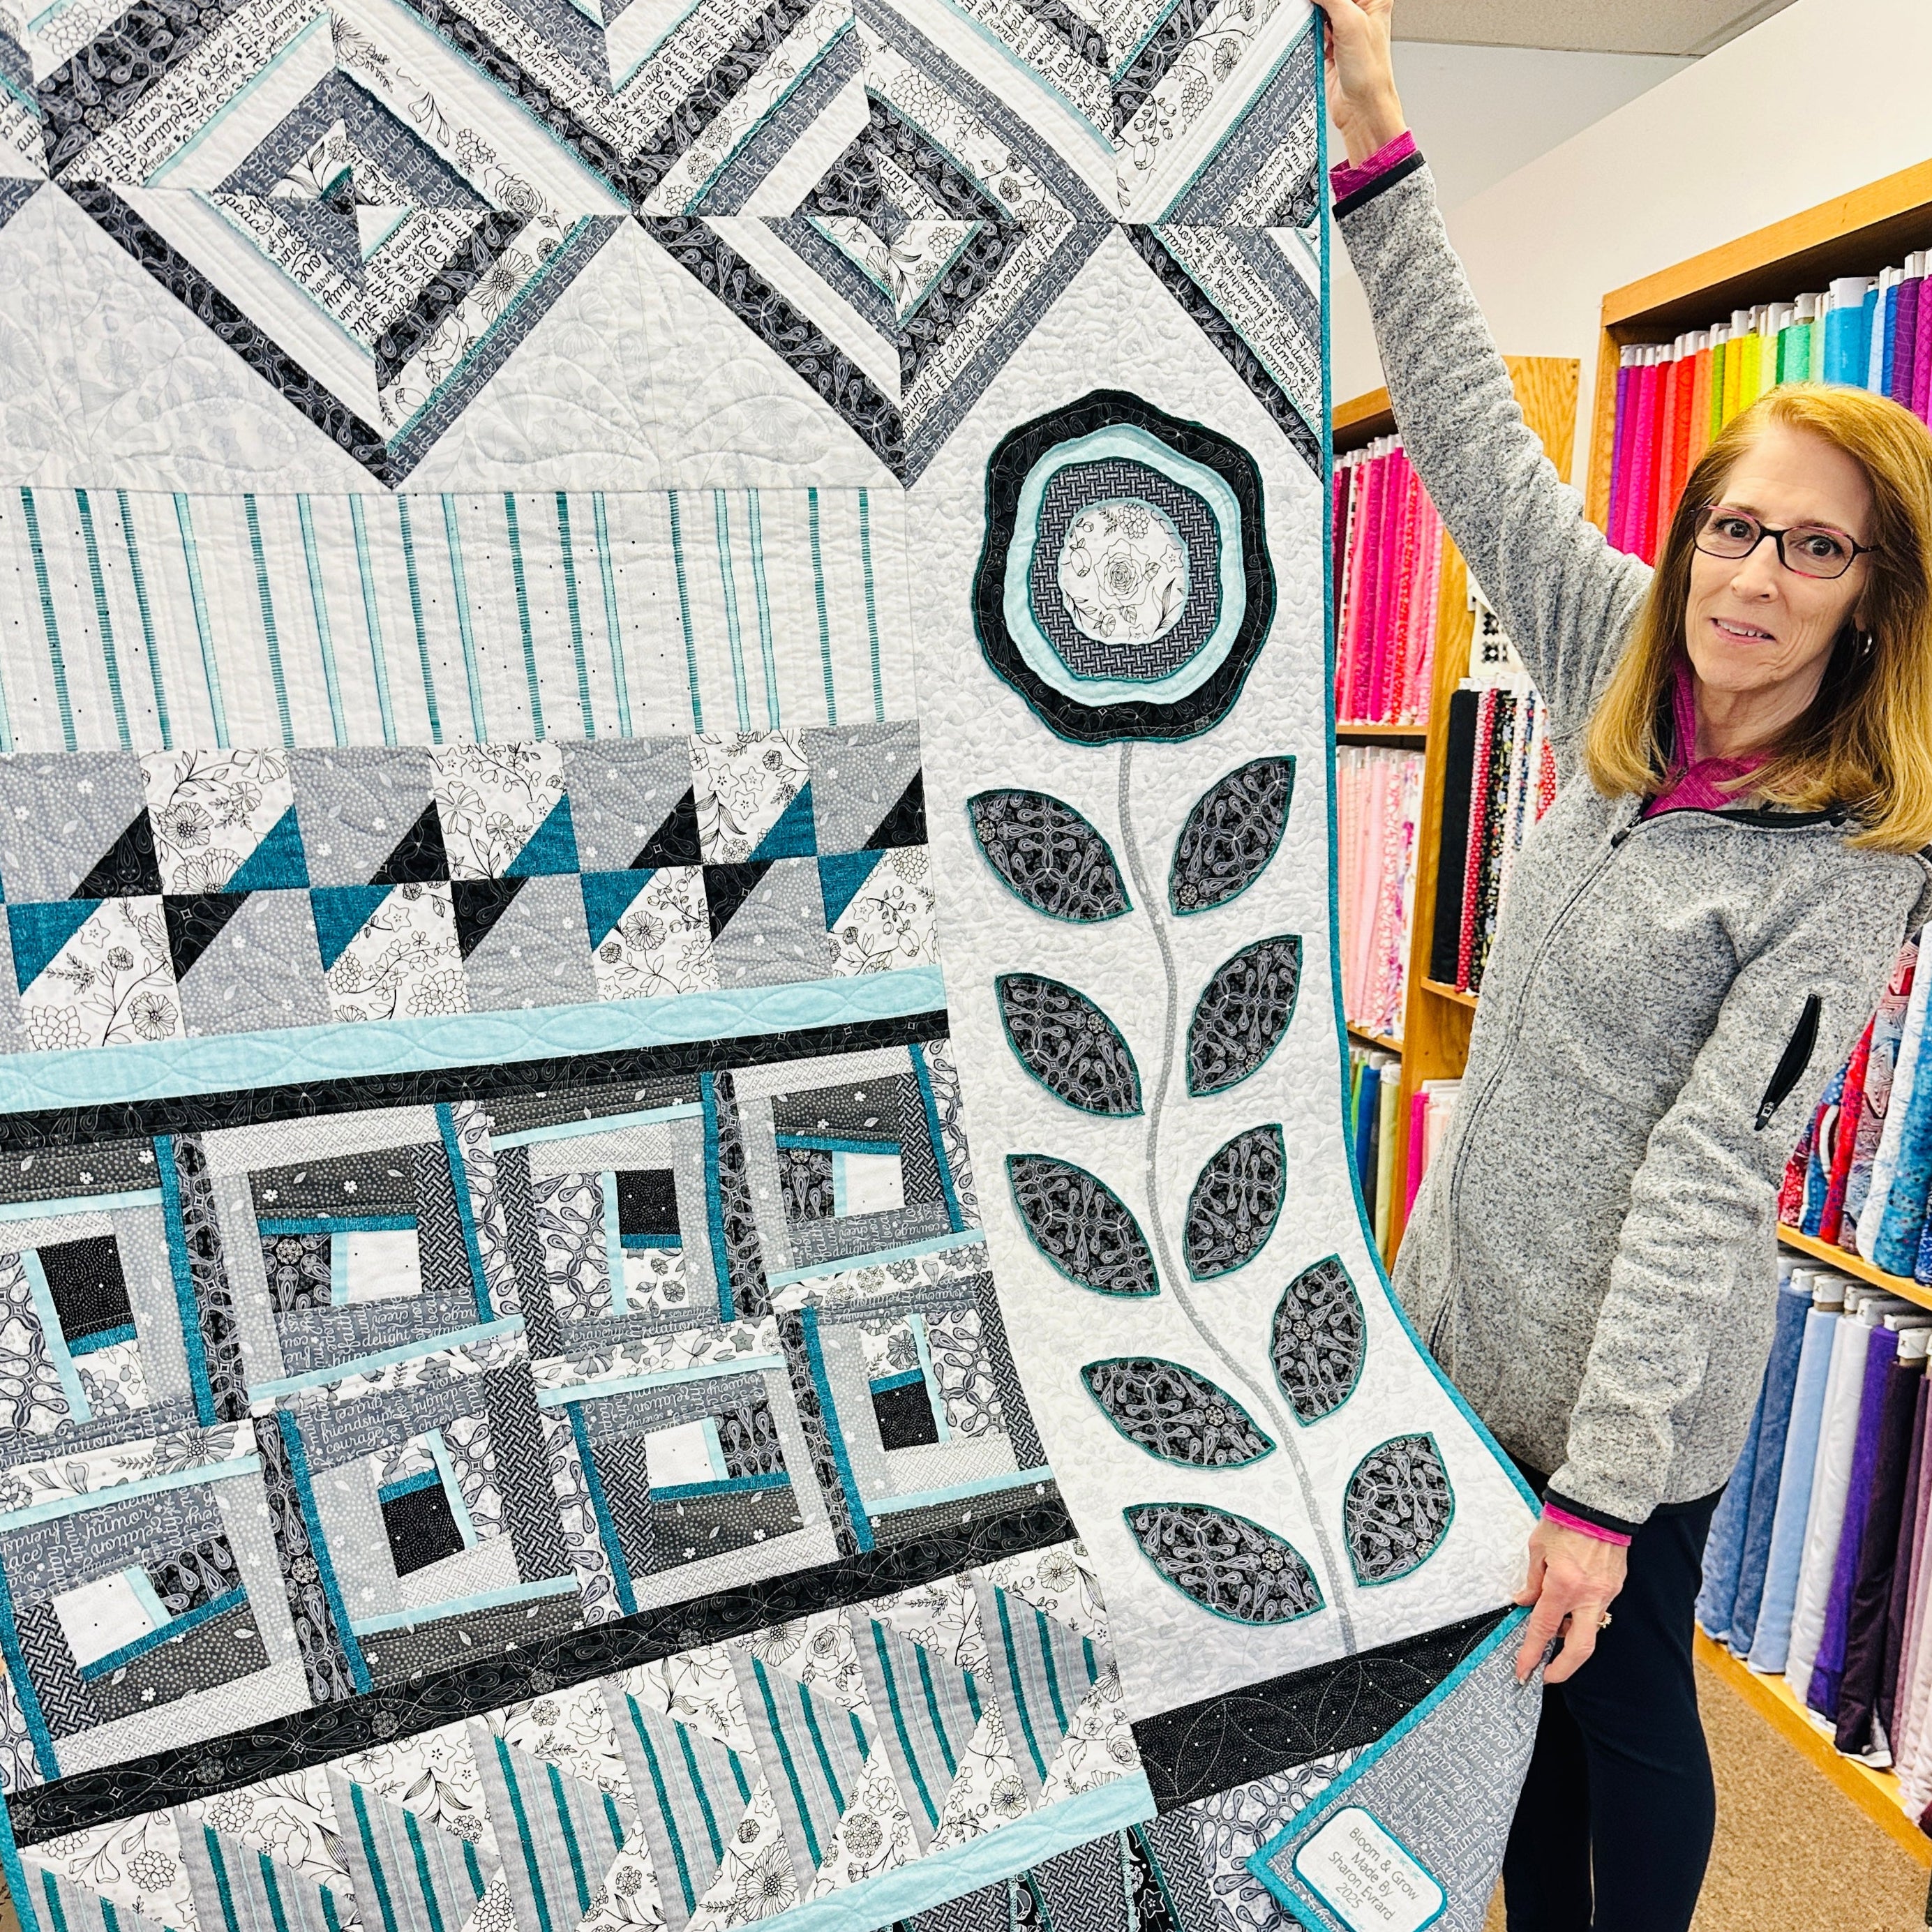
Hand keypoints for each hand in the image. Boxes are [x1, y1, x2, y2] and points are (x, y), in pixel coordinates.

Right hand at [1309, 0, 1405, 165]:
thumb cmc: (1369, 71)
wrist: (1360, 107)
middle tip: (1315, 11)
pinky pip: (1312, 29)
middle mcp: (1360, 11)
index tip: (1318, 3)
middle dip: (1320, 4)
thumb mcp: (1349, 22)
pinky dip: (1308, 32)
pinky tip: (1312, 37)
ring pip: (1320, 10)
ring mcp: (1344, 28)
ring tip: (1319, 30)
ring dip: (1312, 16)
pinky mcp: (1330, 44)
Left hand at [1513, 1516, 1627, 1684]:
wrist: (1601, 1503)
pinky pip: (1598, 1610)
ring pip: (1590, 1630)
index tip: (1523, 1671)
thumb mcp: (1538, 1548)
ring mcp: (1606, 1593)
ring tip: (1553, 1622)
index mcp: (1563, 1585)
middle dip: (1563, 1668)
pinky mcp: (1616, 1587)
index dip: (1532, 1653)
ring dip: (1570, 1634)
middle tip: (1547, 1675)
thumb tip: (1524, 1602)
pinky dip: (1582, 1614)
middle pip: (1580, 1648)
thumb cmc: (1565, 1520)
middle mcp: (1588, 1595)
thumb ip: (1532, 1580)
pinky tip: (1570, 1603)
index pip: (1543, 1629)